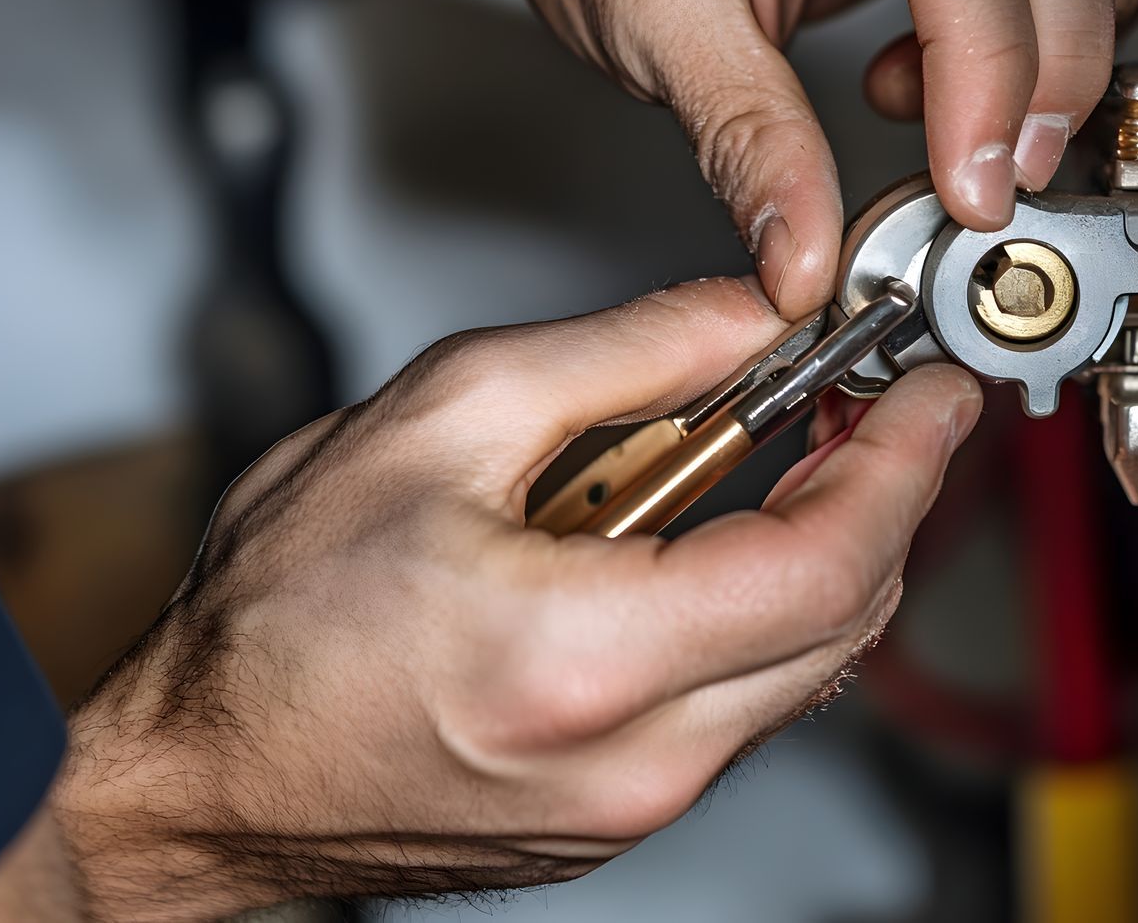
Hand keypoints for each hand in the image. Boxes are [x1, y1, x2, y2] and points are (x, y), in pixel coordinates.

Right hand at [49, 278, 979, 918]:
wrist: (206, 773)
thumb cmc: (277, 617)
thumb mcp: (445, 417)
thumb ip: (628, 354)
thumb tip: (750, 315)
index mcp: (585, 654)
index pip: (829, 565)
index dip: (906, 468)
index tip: (932, 397)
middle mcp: (630, 759)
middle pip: (844, 624)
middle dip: (880, 503)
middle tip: (865, 410)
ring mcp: (630, 808)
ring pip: (801, 672)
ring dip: (816, 558)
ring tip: (767, 466)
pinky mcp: (617, 822)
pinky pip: (737, 714)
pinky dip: (752, 620)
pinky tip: (689, 553)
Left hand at [502, 0, 1137, 316]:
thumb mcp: (654, 17)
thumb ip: (744, 138)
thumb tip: (805, 256)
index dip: (984, 61)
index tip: (972, 178)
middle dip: (1053, 62)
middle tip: (993, 177)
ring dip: (1076, 31)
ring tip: (958, 112)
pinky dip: (1067, 10)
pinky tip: (964, 66)